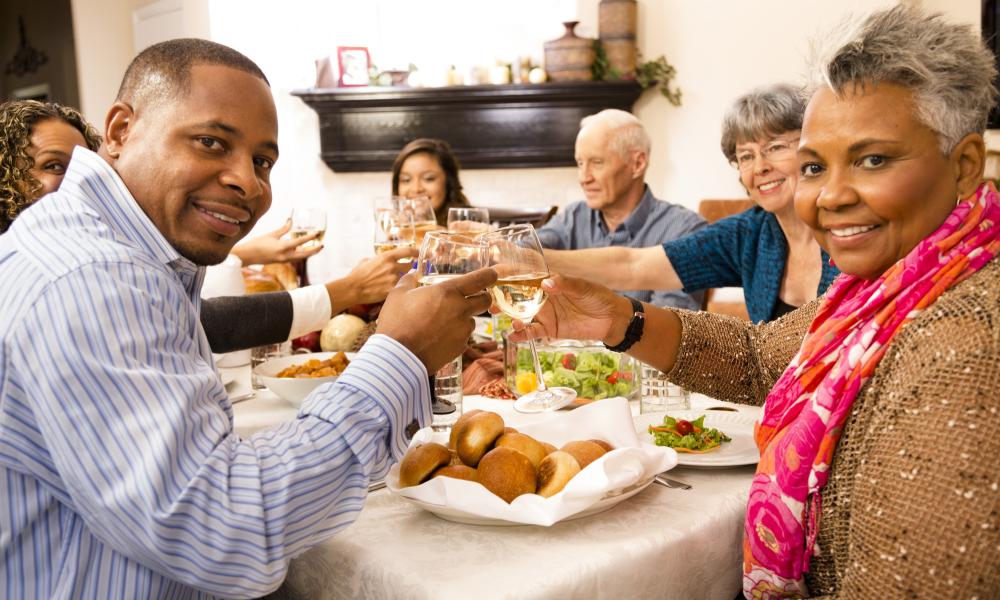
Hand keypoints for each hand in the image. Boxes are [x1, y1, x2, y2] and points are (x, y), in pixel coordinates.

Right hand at [230, 219, 322, 264]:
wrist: (247, 256)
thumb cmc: (257, 243)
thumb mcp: (271, 235)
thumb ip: (283, 229)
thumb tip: (291, 220)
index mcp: (282, 247)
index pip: (300, 242)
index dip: (310, 237)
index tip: (317, 233)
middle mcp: (284, 256)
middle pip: (304, 254)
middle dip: (314, 250)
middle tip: (322, 245)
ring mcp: (283, 260)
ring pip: (301, 258)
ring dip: (309, 253)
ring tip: (316, 248)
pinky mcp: (281, 262)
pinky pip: (295, 258)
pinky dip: (301, 254)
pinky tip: (303, 249)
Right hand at [340, 247, 417, 304]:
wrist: (353, 289)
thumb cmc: (357, 275)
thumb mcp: (366, 261)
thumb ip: (377, 259)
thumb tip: (380, 260)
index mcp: (386, 257)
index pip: (407, 251)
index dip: (415, 251)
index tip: (419, 252)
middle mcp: (392, 267)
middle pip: (409, 266)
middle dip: (409, 268)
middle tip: (406, 271)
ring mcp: (393, 279)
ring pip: (404, 279)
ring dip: (400, 280)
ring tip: (390, 283)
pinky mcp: (391, 290)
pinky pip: (399, 288)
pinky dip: (396, 289)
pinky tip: (388, 290)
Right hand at [377, 268, 496, 372]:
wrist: (397, 357)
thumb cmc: (396, 322)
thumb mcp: (397, 294)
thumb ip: (409, 280)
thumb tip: (413, 273)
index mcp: (449, 292)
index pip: (481, 279)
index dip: (490, 274)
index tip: (493, 273)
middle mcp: (461, 310)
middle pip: (485, 301)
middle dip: (481, 297)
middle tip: (469, 297)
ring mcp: (462, 330)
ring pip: (472, 320)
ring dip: (463, 318)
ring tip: (441, 322)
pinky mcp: (460, 347)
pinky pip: (463, 337)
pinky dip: (455, 335)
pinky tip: (438, 337)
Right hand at [505, 274, 633, 345]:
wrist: (612, 319)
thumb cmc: (598, 297)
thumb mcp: (583, 287)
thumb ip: (564, 284)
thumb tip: (546, 283)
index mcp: (549, 282)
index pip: (526, 278)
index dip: (510, 277)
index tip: (495, 277)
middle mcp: (543, 298)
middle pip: (518, 298)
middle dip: (503, 299)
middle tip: (490, 302)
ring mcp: (545, 314)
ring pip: (522, 315)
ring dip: (510, 316)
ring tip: (505, 318)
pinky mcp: (549, 330)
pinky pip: (532, 332)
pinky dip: (521, 334)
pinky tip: (512, 334)